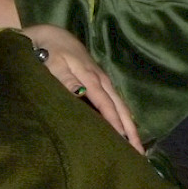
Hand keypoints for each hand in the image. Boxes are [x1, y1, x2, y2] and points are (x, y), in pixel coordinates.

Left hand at [24, 24, 141, 151]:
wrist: (50, 34)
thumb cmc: (47, 51)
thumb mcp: (52, 63)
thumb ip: (65, 79)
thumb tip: (81, 94)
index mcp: (90, 77)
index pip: (105, 104)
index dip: (114, 124)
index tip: (124, 144)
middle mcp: (101, 80)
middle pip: (119, 107)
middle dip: (130, 131)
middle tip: (140, 154)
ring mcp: (101, 80)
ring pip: (119, 105)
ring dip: (129, 125)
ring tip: (137, 147)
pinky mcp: (98, 80)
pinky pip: (114, 101)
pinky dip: (121, 116)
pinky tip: (124, 129)